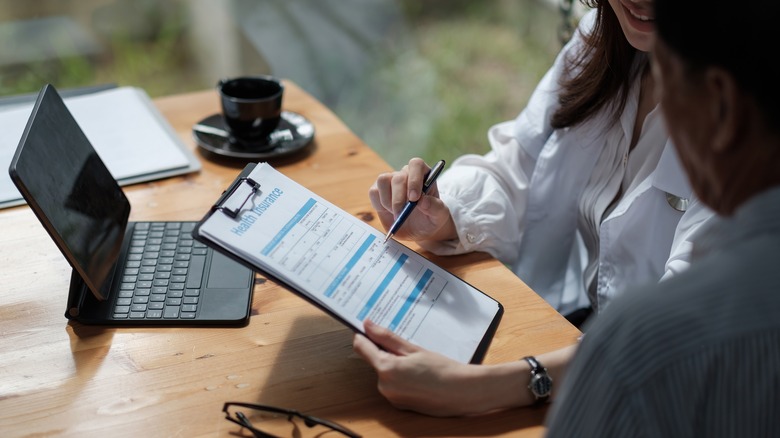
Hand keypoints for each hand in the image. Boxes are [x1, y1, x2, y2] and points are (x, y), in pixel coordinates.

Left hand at [353, 319, 496, 416]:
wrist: (463, 393)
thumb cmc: (442, 370)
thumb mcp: (413, 349)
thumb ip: (387, 338)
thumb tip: (368, 326)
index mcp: (386, 369)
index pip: (362, 347)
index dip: (363, 334)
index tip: (368, 326)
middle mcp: (384, 386)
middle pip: (374, 360)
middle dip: (386, 351)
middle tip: (406, 345)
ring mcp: (391, 397)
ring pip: (384, 372)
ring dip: (394, 364)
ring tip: (417, 361)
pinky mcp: (399, 404)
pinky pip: (393, 384)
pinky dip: (400, 377)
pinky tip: (418, 373)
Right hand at [369, 158, 455, 241]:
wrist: (420, 231)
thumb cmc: (432, 219)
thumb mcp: (440, 216)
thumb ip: (435, 207)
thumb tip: (422, 201)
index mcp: (424, 174)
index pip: (416, 164)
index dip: (414, 179)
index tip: (414, 198)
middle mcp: (406, 174)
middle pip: (398, 177)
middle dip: (399, 198)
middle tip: (402, 214)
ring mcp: (391, 182)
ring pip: (383, 180)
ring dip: (388, 201)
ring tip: (397, 215)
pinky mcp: (379, 191)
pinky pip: (374, 192)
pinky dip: (379, 204)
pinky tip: (389, 213)